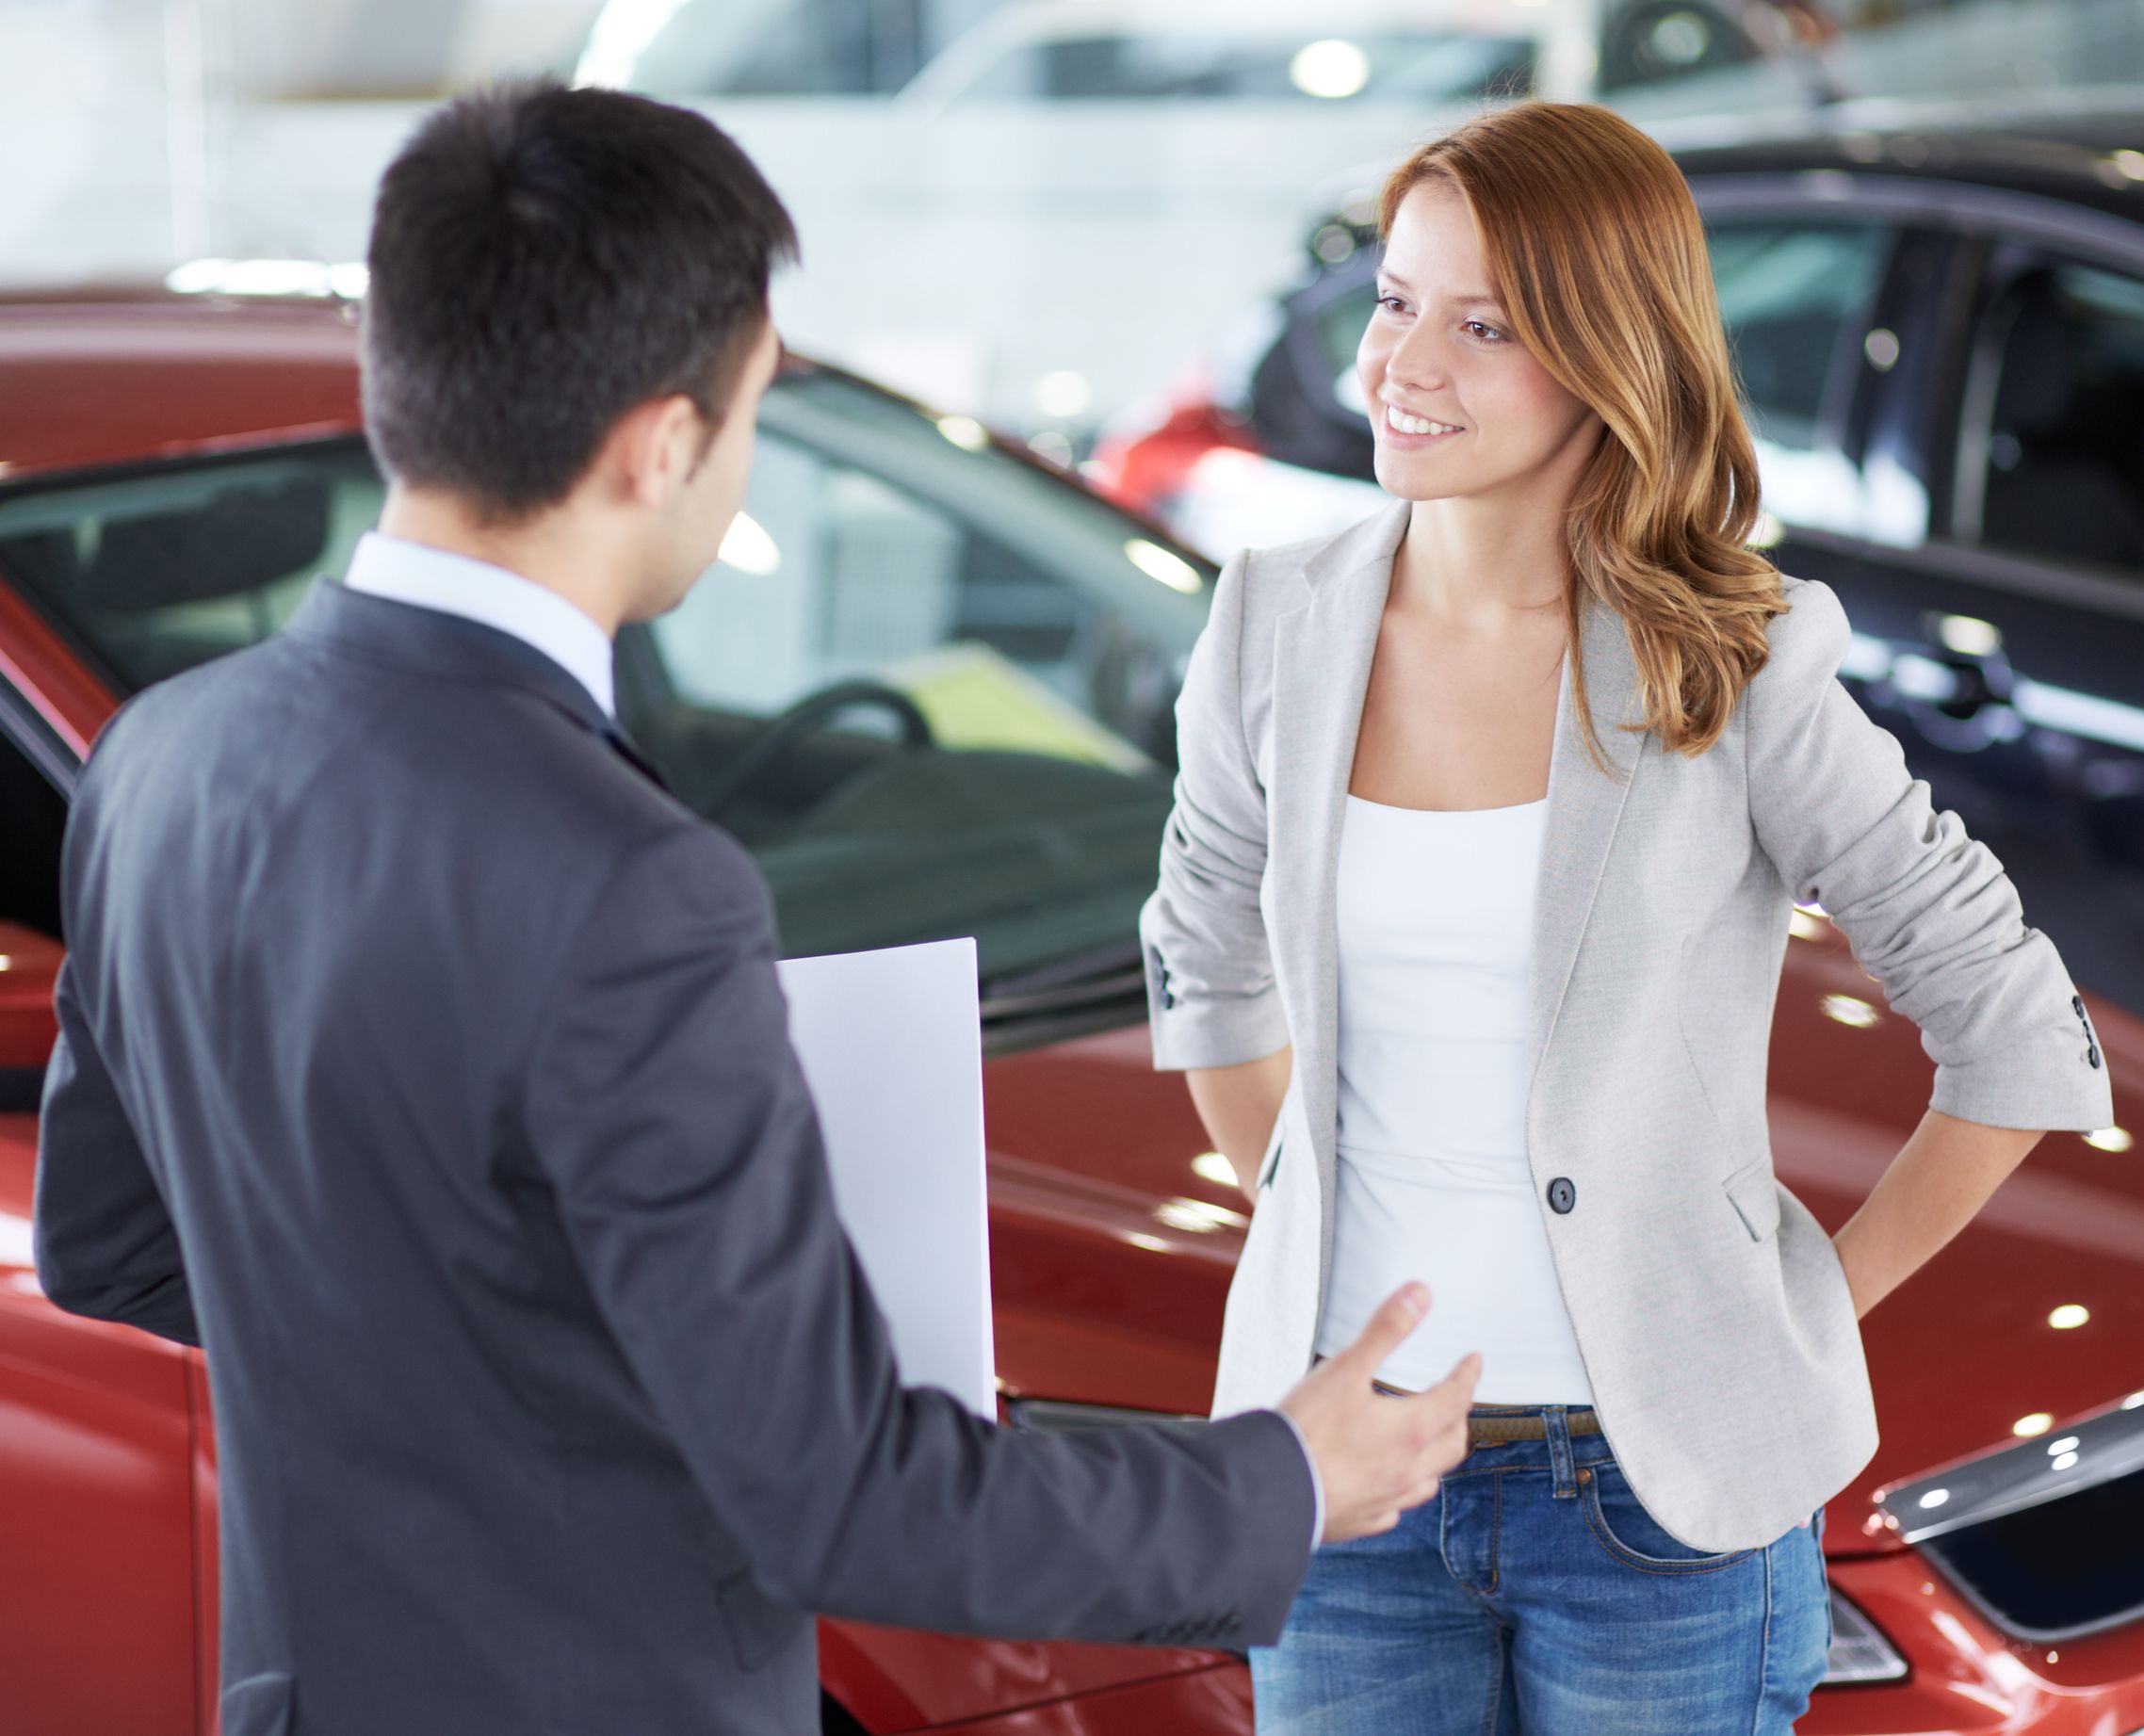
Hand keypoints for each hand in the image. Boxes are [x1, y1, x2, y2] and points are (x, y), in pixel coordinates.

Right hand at [1277, 1282, 1480, 1542]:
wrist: (1270, 1490)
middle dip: (1458, 1417)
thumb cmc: (1307, 1429)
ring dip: (1436, 1457)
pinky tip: (1386, 1485)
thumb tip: (1420, 1295)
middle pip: (1452, 1444)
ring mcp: (1387, 1501)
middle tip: (1454, 1399)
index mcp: (1411, 1430)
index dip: (1467, 1376)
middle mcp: (1408, 1470)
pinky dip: (1400, 1491)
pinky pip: (1395, 1509)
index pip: (1455, 1399)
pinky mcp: (1361, 1521)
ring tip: (1428, 1442)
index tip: (1473, 1362)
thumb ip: (1385, 1330)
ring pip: (1428, 1481)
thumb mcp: (1345, 1369)